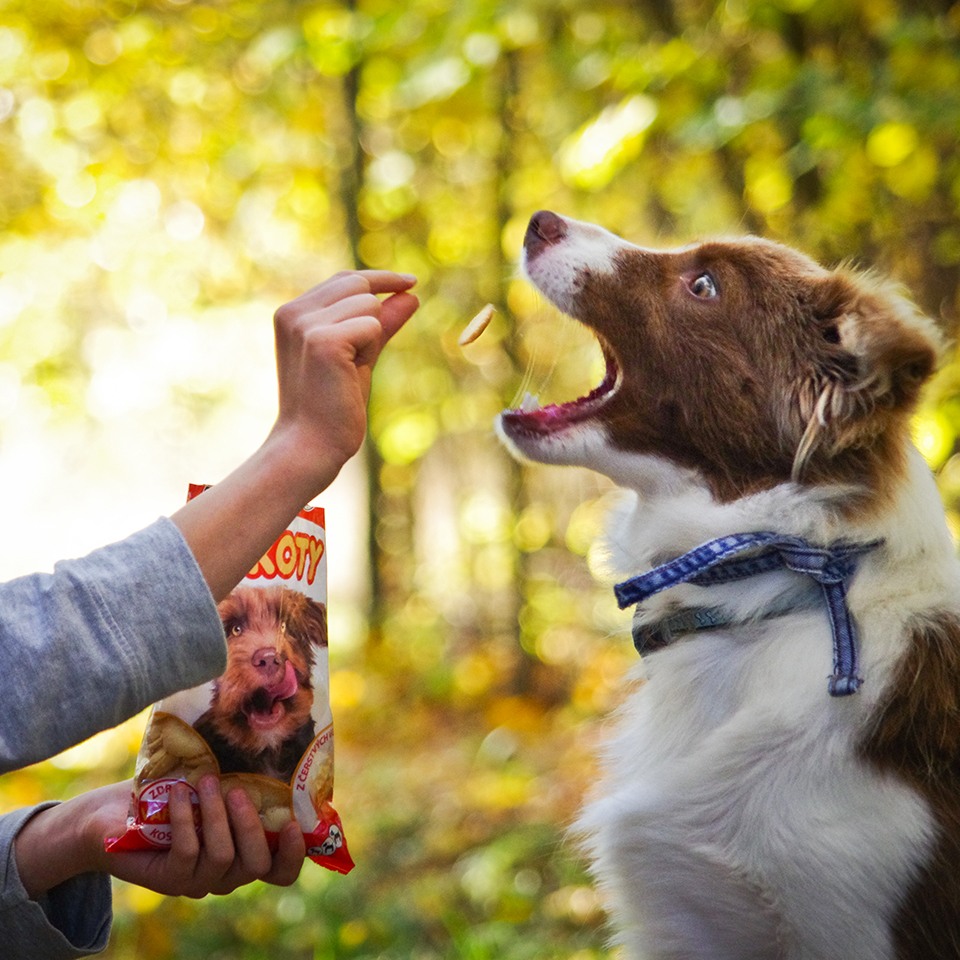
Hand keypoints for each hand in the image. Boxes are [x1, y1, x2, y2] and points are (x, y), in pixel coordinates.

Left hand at [15, 777, 305, 900]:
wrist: (111, 815)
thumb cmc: (169, 792)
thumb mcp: (211, 786)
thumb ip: (239, 779)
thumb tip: (269, 739)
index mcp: (243, 854)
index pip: (279, 872)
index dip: (293, 854)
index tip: (293, 822)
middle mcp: (225, 876)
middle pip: (256, 864)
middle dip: (251, 824)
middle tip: (237, 789)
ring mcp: (196, 881)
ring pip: (224, 858)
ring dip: (217, 816)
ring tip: (207, 783)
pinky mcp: (167, 880)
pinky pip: (188, 853)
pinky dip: (186, 820)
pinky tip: (179, 795)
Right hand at [170, 268, 417, 599]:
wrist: (311, 445)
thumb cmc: (332, 407)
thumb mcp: (361, 356)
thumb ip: (383, 324)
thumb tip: (411, 295)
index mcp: (292, 312)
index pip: (345, 279)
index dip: (380, 278)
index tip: (411, 281)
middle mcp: (294, 312)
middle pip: (359, 286)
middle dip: (374, 317)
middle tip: (356, 361)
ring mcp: (306, 324)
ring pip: (369, 305)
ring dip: (371, 339)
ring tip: (346, 372)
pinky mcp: (322, 339)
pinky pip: (371, 326)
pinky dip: (370, 350)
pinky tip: (348, 375)